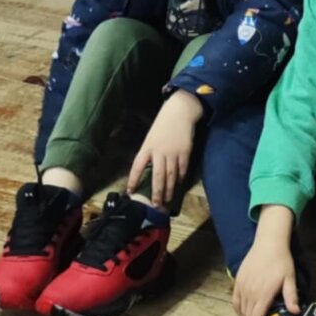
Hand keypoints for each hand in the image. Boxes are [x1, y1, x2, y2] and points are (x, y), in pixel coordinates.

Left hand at [127, 90, 203, 206]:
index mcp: (147, 147)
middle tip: (155, 205)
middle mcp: (159, 152)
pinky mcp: (185, 152)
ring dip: (169, 189)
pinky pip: (182, 169)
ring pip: (171, 176)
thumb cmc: (163, 124)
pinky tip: (178, 183)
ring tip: (167, 199)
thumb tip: (148, 170)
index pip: (137, 167)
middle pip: (157, 176)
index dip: (133, 180)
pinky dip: (180, 177)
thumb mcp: (151, 137)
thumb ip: (150, 153)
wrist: (180, 111)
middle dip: (156, 192)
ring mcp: (173, 153)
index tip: (130, 192)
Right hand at [233, 224, 299, 315]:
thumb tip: (295, 312)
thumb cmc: (282, 261)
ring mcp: (242, 287)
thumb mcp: (290, 277)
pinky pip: (235, 301)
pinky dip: (239, 309)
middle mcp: (250, 292)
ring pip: (241, 310)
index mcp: (263, 294)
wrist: (268, 242)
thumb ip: (291, 296)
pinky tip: (246, 312)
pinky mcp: (238, 281)